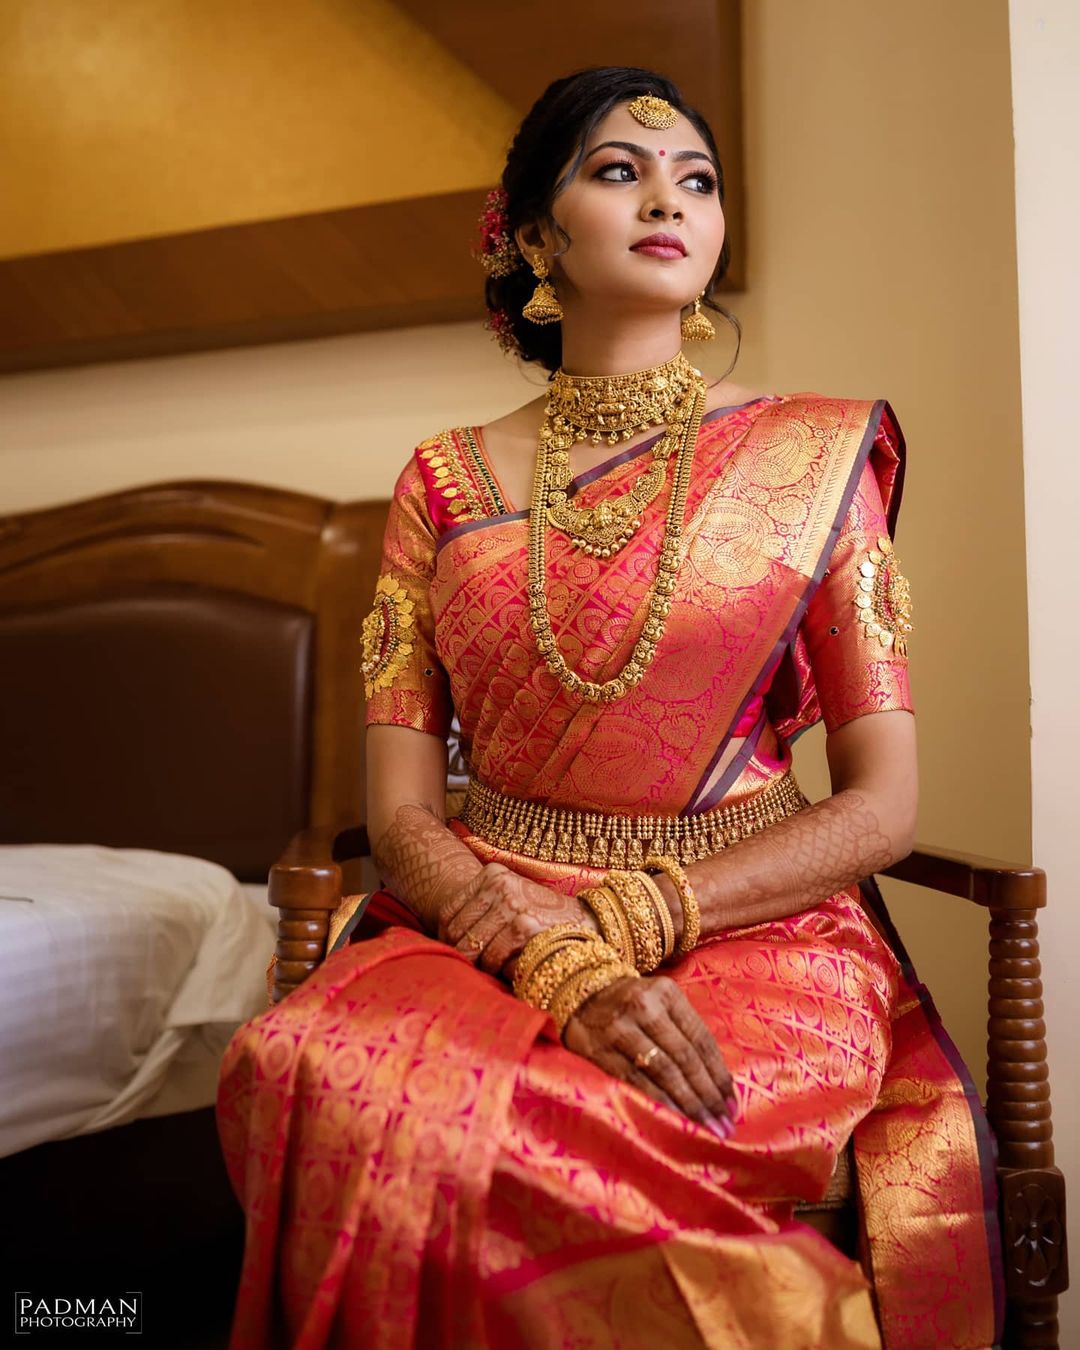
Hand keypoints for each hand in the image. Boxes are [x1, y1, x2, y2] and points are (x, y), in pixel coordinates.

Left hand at [439, 862, 597, 974]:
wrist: (586, 922)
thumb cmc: (541, 916)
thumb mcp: (510, 899)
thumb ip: (480, 910)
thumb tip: (444, 938)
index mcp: (492, 874)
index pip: (448, 911)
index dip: (444, 936)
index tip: (452, 951)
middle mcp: (500, 884)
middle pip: (457, 929)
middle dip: (459, 953)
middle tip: (467, 966)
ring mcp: (512, 904)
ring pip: (472, 945)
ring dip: (477, 963)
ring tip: (488, 968)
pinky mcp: (524, 925)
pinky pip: (493, 955)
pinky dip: (494, 967)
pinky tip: (503, 969)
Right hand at [563, 974, 736, 1137]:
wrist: (579, 994)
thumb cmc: (631, 1004)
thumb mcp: (661, 1002)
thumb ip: (685, 1032)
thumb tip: (719, 1083)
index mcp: (666, 993)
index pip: (700, 1040)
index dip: (719, 1075)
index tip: (732, 1104)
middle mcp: (644, 1007)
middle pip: (684, 1058)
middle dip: (708, 1096)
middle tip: (724, 1125)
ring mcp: (619, 1029)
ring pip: (662, 1073)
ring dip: (688, 1105)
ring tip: (706, 1129)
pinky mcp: (599, 1050)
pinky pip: (634, 1083)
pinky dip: (657, 1104)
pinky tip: (673, 1122)